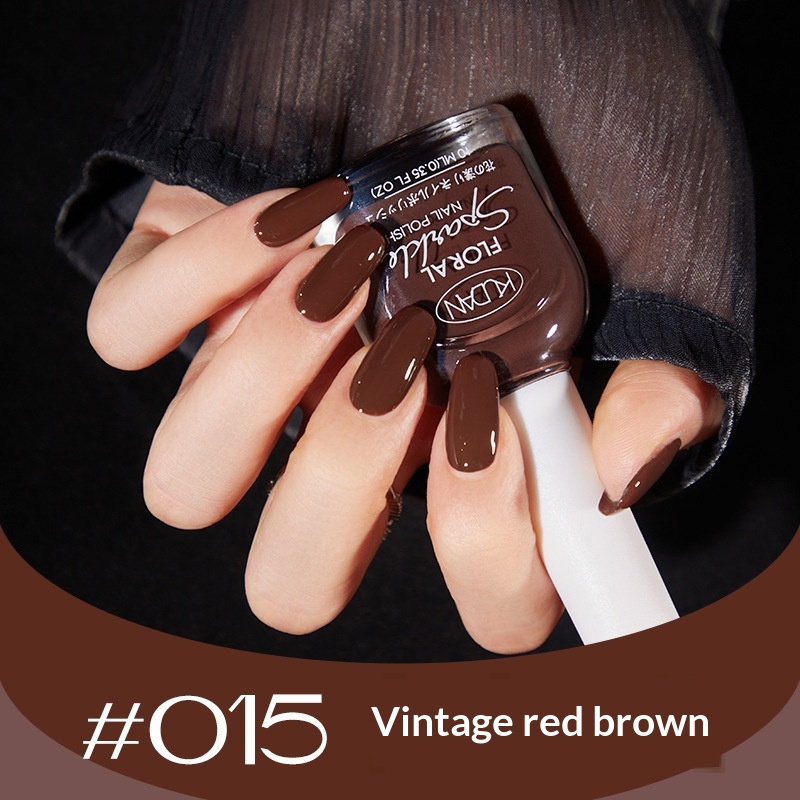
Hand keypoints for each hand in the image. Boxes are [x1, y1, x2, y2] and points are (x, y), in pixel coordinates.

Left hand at [88, 179, 722, 653]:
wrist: (507, 15)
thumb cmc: (599, 129)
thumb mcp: (670, 256)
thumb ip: (663, 385)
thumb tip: (615, 476)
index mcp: (472, 455)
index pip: (480, 595)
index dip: (492, 558)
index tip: (504, 436)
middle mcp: (360, 433)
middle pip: (293, 581)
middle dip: (340, 486)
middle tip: (407, 357)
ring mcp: (262, 371)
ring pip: (185, 482)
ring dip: (264, 382)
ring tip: (344, 275)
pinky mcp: (184, 286)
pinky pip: (126, 335)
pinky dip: (194, 275)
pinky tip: (286, 211)